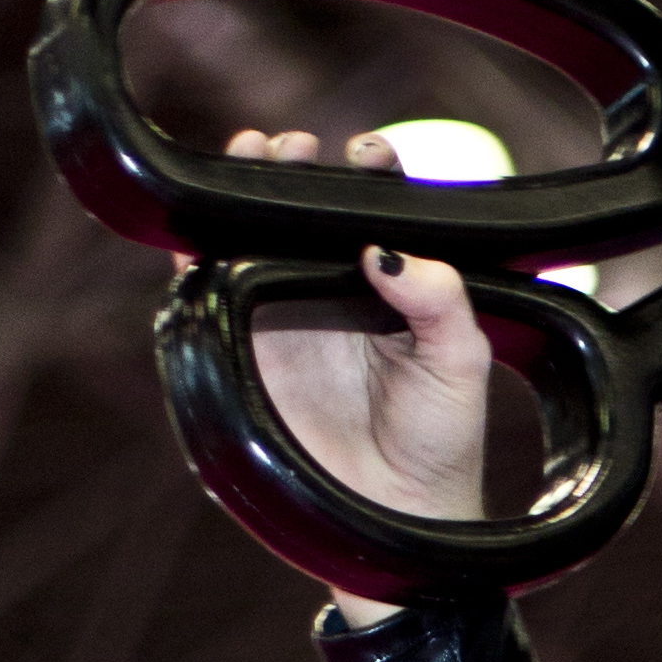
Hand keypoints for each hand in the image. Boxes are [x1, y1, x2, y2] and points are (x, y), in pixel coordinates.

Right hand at [217, 128, 490, 619]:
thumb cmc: (442, 441)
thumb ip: (439, 303)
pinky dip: (200, 252)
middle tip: (291, 145)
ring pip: (255, 238)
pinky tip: (207, 226)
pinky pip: (209, 291)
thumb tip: (386, 250)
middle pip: (305, 211)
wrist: (398, 516)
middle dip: (293, 168)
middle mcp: (335, 289)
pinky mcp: (243, 347)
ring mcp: (285, 316)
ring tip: (250, 152)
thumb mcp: (460, 365)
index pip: (376, 212)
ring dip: (247, 195)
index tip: (369, 153)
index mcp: (395, 284)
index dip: (368, 173)